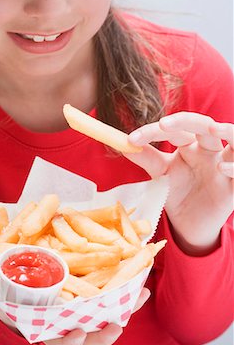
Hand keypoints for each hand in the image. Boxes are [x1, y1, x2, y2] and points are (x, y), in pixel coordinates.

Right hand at [0, 287, 149, 344]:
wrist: (27, 305)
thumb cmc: (18, 309)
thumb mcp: (5, 307)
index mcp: (50, 333)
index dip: (71, 342)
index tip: (79, 332)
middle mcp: (70, 330)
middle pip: (91, 340)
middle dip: (104, 335)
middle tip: (116, 325)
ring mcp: (84, 319)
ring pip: (107, 321)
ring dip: (124, 311)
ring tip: (140, 295)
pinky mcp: (94, 305)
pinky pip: (113, 305)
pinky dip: (127, 297)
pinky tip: (140, 285)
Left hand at [126, 112, 233, 254]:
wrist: (189, 224)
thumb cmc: (177, 193)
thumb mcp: (160, 174)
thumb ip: (145, 157)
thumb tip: (121, 143)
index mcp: (190, 145)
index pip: (175, 129)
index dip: (152, 131)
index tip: (131, 139)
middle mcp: (208, 150)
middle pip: (204, 125)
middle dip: (186, 120)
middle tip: (164, 124)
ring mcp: (224, 165)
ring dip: (228, 131)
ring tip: (212, 129)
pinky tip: (222, 167)